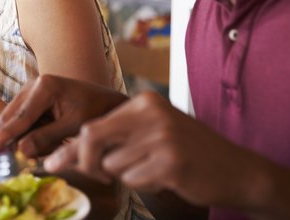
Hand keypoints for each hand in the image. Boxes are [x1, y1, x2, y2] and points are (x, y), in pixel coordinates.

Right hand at [0, 74, 127, 157]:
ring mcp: (32, 87)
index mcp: (45, 87)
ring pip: (18, 118)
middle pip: (15, 117)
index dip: (6, 135)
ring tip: (54, 138)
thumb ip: (46, 138)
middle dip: (22, 136)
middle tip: (41, 149)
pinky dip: (32, 128)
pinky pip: (24, 116)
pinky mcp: (33, 94)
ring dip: (29, 133)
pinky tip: (51, 130)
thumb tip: (21, 150)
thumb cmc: (93, 112)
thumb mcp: (72, 127)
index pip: (21, 117)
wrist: (105, 101)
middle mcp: (35, 83)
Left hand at [67, 91, 289, 215]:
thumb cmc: (186, 152)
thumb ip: (115, 137)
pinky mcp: (172, 162)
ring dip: (126, 175)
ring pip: (113, 165)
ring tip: (153, 169)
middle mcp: (151, 114)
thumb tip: (65, 154)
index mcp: (143, 103)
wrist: (236, 169)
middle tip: (98, 177)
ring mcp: (163, 137)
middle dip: (84, 162)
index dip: (73, 149)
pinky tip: (166, 178)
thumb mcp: (151, 132)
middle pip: (93, 138)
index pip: (92, 125)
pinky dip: (144, 185)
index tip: (53, 164)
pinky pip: (134, 180)